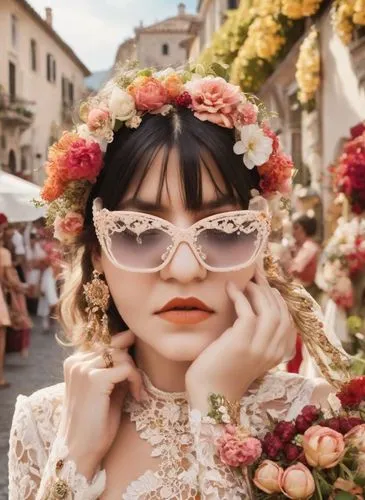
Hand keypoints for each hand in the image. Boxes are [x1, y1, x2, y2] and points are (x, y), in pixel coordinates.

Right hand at [59, 330, 142, 478]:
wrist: (78, 451)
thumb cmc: (93, 425)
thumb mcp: (106, 390)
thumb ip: (115, 370)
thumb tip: (132, 351)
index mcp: (75, 362)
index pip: (107, 343)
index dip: (124, 353)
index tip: (132, 375)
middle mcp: (76, 362)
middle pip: (116, 347)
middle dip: (131, 364)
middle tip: (136, 387)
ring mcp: (83, 369)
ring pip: (122, 355)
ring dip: (134, 373)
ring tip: (136, 392)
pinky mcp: (95, 379)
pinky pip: (126, 368)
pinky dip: (136, 380)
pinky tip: (136, 397)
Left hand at [185, 268, 295, 412]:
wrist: (208, 398)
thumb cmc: (221, 373)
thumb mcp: (245, 355)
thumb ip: (254, 337)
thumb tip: (250, 310)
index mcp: (277, 354)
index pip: (287, 320)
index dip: (278, 299)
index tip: (266, 285)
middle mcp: (273, 351)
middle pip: (281, 311)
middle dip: (269, 289)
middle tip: (255, 274)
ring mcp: (259, 347)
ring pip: (268, 309)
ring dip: (257, 290)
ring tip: (245, 280)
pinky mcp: (241, 342)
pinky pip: (247, 311)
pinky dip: (239, 296)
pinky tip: (230, 288)